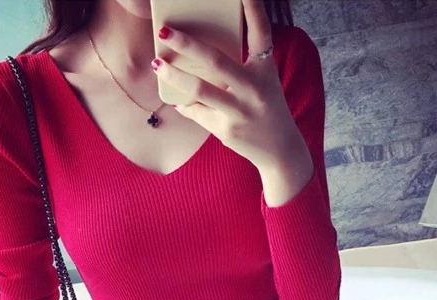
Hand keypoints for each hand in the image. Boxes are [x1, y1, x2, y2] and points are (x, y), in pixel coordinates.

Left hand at [152, 0, 311, 178]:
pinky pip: (196, 112)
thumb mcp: (259, 81)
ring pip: (200, 90)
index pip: (260, 34)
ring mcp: (240, 110)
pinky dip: (184, 104)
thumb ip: (237, 66)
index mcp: (265, 69)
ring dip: (174, 76)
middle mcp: (255, 88)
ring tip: (157, 64)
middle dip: (187, 44)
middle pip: (216, 61)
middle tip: (165, 31)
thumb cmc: (264, 106)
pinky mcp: (226, 130)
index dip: (253, 11)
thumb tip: (197, 51)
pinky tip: (175, 100)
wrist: (279, 149)